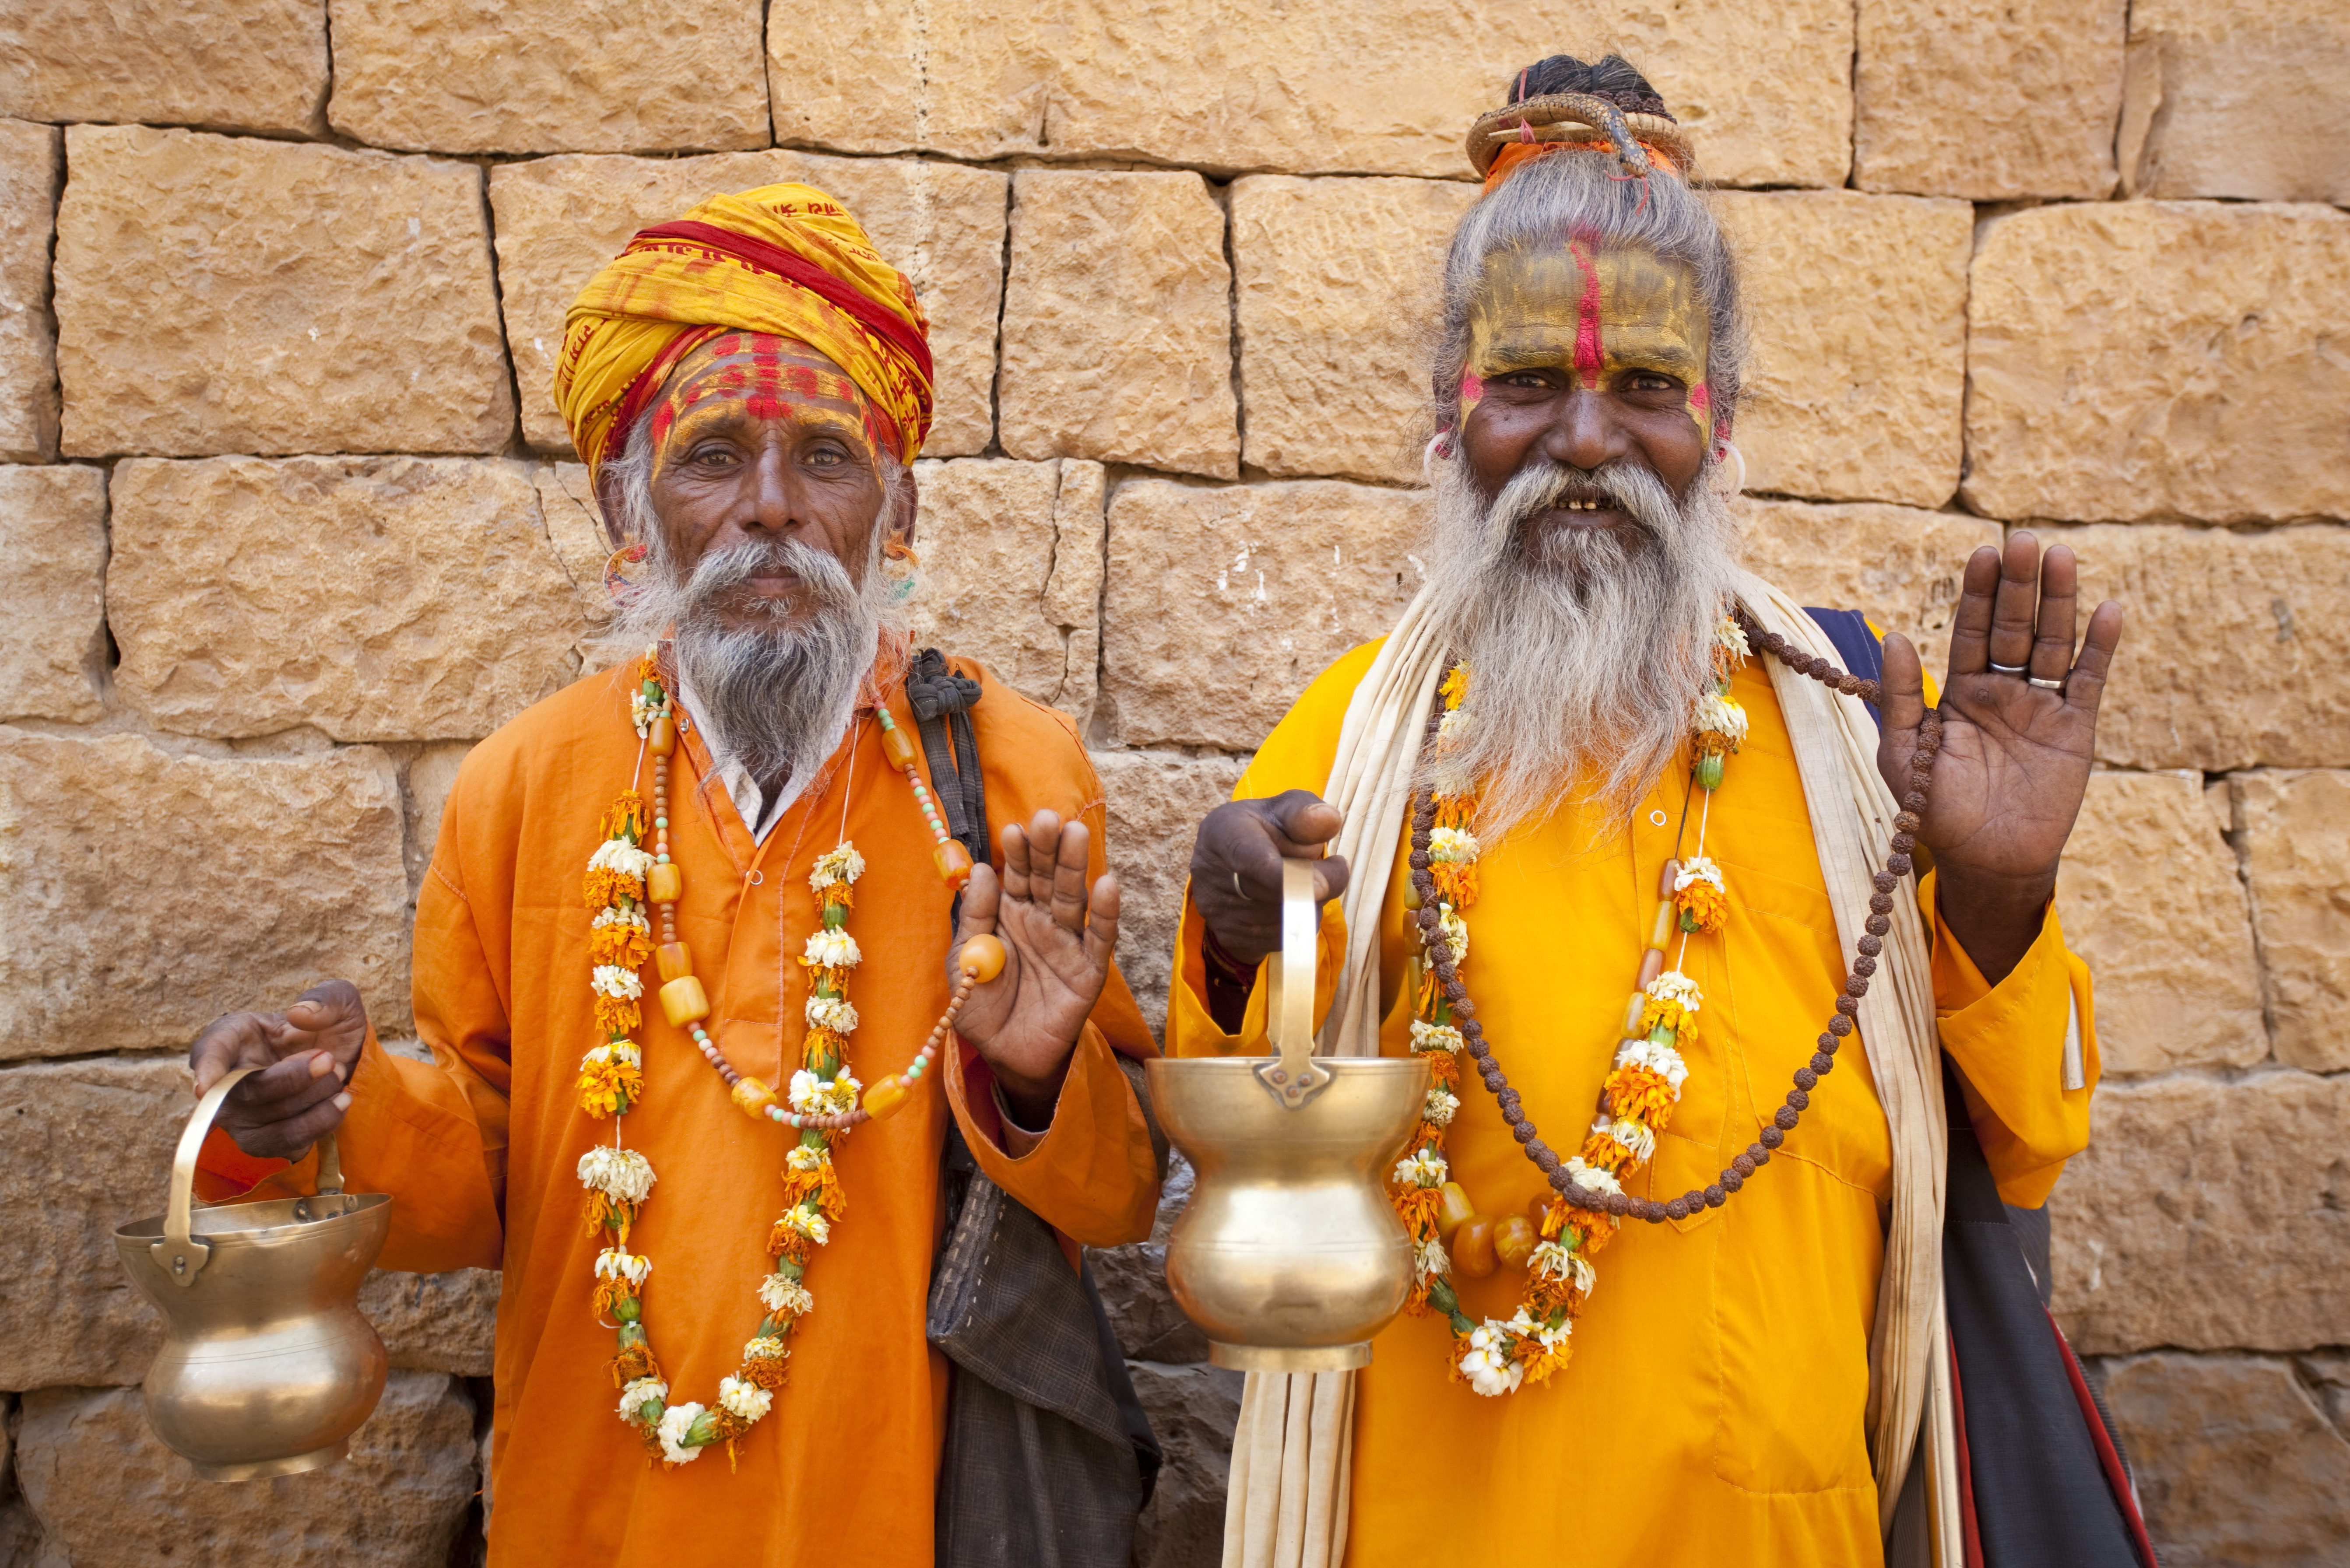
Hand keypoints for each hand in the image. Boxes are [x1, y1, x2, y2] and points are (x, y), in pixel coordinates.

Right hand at [187, 980, 369, 1160]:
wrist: (343, 1063)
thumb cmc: (328, 1028)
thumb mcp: (338, 1001)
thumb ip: (326, 998)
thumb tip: (300, 1013)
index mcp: (231, 1038)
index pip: (209, 1053)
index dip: (207, 1070)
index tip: (205, 1086)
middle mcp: (226, 1082)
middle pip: (248, 1094)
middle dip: (296, 1079)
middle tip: (330, 1060)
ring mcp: (242, 1117)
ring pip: (269, 1125)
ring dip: (313, 1104)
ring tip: (339, 1078)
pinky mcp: (265, 1141)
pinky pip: (287, 1145)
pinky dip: (320, 1125)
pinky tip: (339, 1103)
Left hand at [950, 810, 1118, 1127]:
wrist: (1007, 1057)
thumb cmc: (983, 1008)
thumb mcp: (964, 962)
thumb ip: (975, 918)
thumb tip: (982, 870)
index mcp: (1009, 915)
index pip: (1016, 875)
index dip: (1017, 853)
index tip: (1013, 830)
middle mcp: (1041, 921)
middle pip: (1048, 879)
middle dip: (1047, 849)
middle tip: (1047, 819)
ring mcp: (1067, 943)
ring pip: (1074, 898)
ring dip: (1076, 866)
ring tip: (1074, 834)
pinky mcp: (1089, 970)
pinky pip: (1100, 938)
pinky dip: (1106, 913)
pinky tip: (1108, 885)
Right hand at [1189, 791, 1349, 966]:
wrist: (1234, 864)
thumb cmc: (1266, 828)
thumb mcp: (1284, 810)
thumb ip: (1306, 813)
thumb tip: (1330, 820)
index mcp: (1222, 831)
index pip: (1249, 857)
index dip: (1283, 875)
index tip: (1322, 887)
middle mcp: (1210, 873)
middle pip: (1277, 892)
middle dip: (1317, 881)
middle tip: (1334, 866)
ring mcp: (1216, 910)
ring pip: (1286, 918)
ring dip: (1310, 901)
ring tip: (1304, 880)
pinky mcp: (1229, 936)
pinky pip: (1283, 937)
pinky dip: (1298, 920)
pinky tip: (1292, 901)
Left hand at [1879, 532, 2122, 981]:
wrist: (1984, 860)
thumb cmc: (1935, 810)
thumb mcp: (1904, 753)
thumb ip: (1900, 699)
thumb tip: (1896, 638)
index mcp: (1961, 691)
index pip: (1972, 631)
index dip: (1979, 594)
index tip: (1983, 553)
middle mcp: (2003, 691)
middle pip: (2014, 627)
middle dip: (2019, 585)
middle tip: (2024, 540)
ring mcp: (2042, 706)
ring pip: (2052, 643)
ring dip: (2059, 602)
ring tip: (2062, 557)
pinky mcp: (2076, 728)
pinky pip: (2088, 680)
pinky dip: (2099, 647)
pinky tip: (2107, 610)